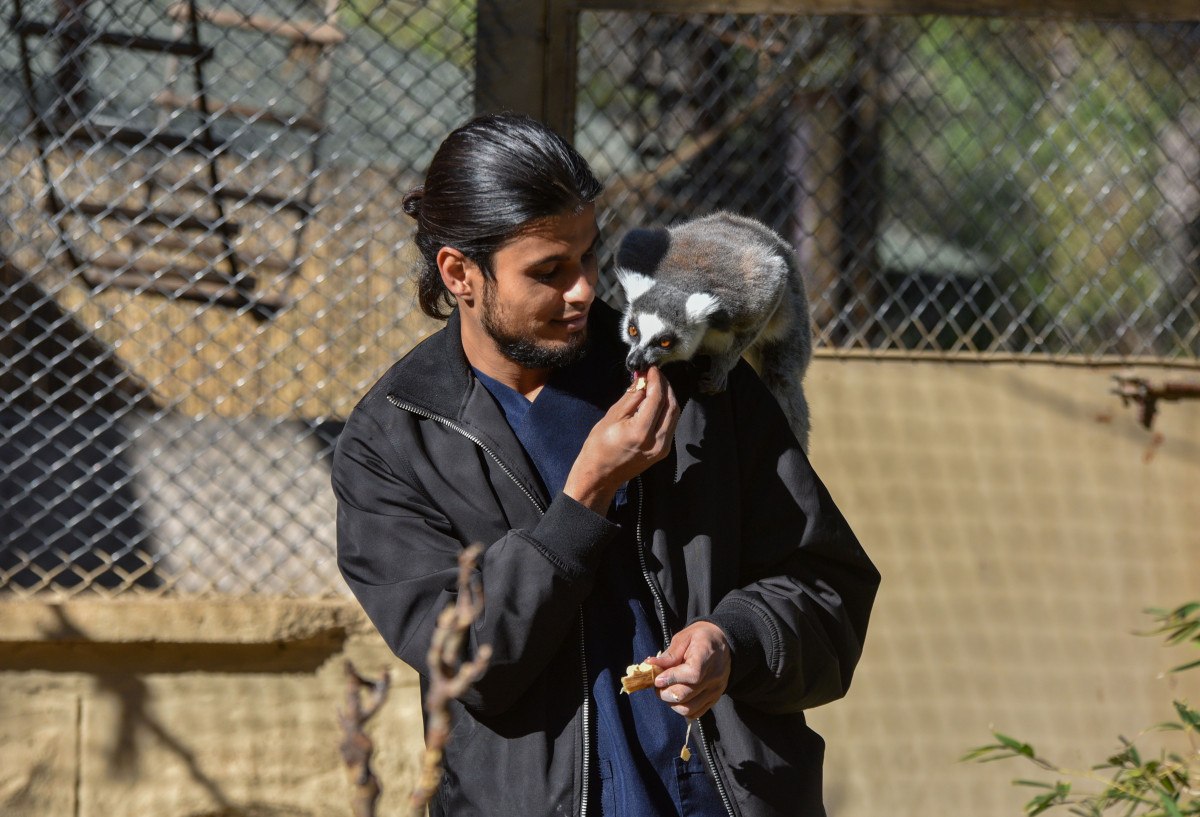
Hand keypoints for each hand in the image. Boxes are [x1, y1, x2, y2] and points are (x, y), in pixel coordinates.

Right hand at [563, 366, 678, 512]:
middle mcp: (657, 440)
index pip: (657, 398)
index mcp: (641, 431)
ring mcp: (663, 448)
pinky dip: (666, 410)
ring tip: (656, 385)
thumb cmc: (599, 446)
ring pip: (674, 415)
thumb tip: (643, 380)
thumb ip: (631, 397)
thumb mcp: (611, 417)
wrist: (601, 476)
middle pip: (671, 406)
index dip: (657, 380)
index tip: (652, 368)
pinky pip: (670, 425)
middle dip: (665, 386)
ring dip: (668, 397)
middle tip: (655, 374)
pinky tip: (656, 402)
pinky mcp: (663, 451)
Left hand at [645, 621, 730, 718]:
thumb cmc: (700, 638)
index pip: (692, 675)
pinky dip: (682, 709)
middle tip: (658, 685)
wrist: (722, 644)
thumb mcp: (684, 638)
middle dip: (664, 692)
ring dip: (671, 703)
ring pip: (688, 708)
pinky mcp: (714, 699)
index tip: (658, 678)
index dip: (671, 678)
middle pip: (685, 694)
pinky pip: (695, 713)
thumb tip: (650, 664)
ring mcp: (715, 690)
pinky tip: (677, 697)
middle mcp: (714, 676)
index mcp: (706, 656)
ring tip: (667, 691)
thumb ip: (669, 654)